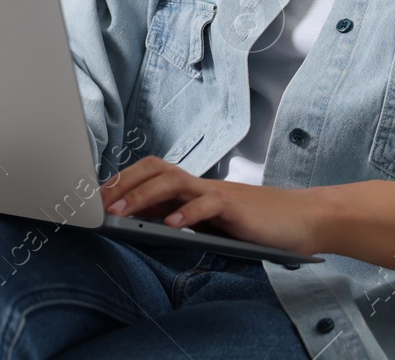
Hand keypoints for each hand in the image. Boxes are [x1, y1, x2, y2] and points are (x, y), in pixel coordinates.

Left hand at [99, 155, 327, 255]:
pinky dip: (188, 213)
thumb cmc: (253, 224)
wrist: (301, 220)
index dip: (120, 181)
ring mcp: (217, 192)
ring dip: (144, 196)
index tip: (93, 196)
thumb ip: (177, 215)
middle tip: (100, 204)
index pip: (148, 173)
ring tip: (122, 213)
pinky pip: (208, 204)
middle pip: (155, 169)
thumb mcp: (209, 221)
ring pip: (174, 182)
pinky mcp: (235, 206)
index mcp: (191, 188)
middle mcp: (200, 184)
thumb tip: (138, 218)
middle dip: (124, 184)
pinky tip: (172, 226)